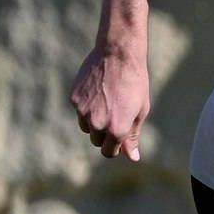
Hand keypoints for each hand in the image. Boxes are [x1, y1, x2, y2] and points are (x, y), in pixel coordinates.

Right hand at [71, 37, 151, 160]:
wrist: (118, 56)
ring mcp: (83, 112)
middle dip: (105, 133)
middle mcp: (97, 124)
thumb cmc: (135, 84)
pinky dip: (87, 106)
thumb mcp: (140, 111)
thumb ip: (133, 136)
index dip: (115, 147)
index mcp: (116, 129)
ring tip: (108, 102)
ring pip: (86, 127)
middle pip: (96, 140)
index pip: (109, 152)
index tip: (119, 139)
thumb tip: (132, 157)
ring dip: (95, 121)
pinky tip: (98, 91)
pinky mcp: (74, 100)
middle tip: (117, 114)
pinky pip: (80, 111)